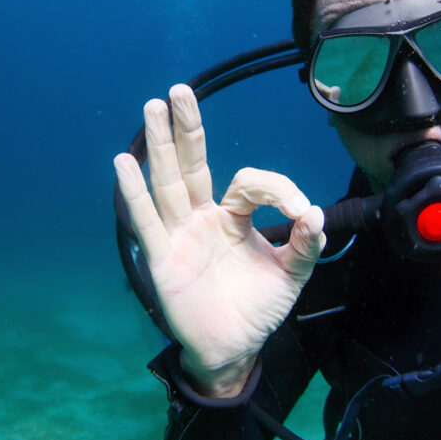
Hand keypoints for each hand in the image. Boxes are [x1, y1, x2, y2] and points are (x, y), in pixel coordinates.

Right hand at [114, 84, 325, 396]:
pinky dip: (135, 193)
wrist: (234, 349)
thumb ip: (304, 245)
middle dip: (187, 128)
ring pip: (167, 182)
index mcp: (233, 216)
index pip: (249, 183)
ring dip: (160, 146)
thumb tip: (316, 213)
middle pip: (192, 164)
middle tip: (179, 90)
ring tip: (153, 107)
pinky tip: (124, 162)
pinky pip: (147, 221)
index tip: (302, 212)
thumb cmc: (258, 308)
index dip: (277, 189)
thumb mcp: (290, 275)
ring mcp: (180, 235)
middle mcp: (202, 217)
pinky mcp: (163, 258)